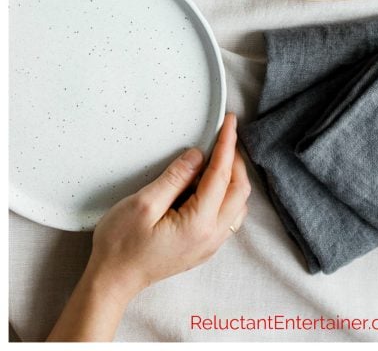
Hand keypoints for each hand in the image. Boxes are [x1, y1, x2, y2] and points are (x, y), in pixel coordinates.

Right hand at [88, 112, 249, 304]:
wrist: (112, 281)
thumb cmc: (122, 245)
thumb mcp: (144, 204)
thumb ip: (175, 178)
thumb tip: (197, 156)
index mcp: (199, 224)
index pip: (222, 175)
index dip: (227, 144)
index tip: (231, 121)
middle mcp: (211, 237)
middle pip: (239, 190)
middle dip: (235, 160)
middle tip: (224, 136)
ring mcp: (209, 245)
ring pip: (237, 204)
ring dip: (233, 178)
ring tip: (217, 156)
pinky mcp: (202, 247)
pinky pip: (227, 216)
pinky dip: (225, 194)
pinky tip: (208, 183)